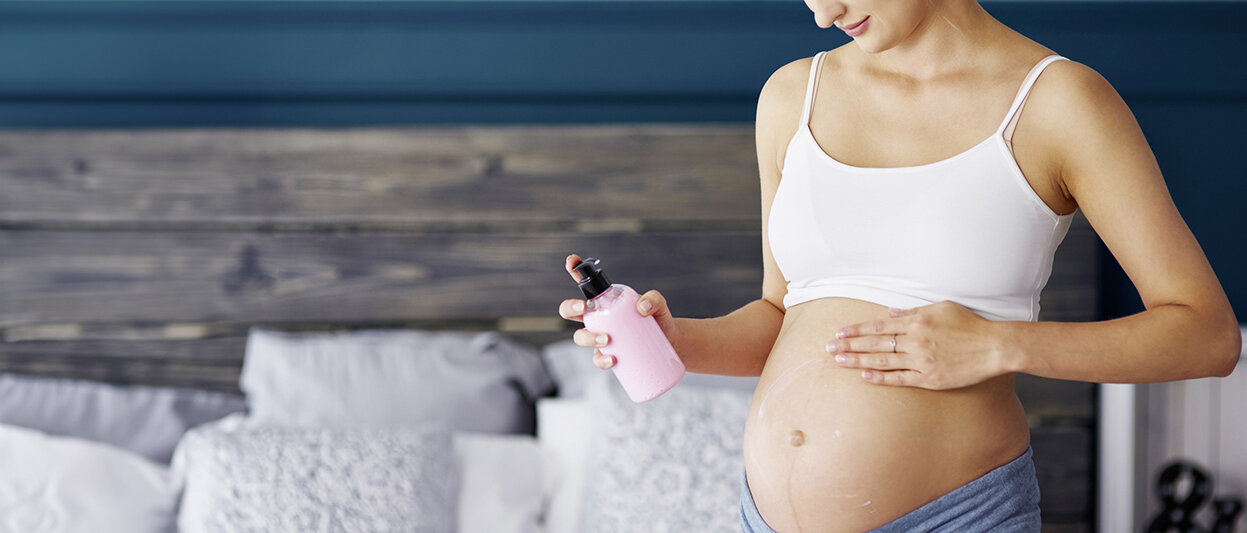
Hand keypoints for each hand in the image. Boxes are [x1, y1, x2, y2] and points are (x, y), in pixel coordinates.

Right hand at [557, 254, 675, 369]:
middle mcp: (596, 318)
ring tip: (606, 339)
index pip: (585, 284)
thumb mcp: (658, 305)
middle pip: (570, 311)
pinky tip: (612, 360)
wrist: (668, 341)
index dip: (574, 270)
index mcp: (603, 301)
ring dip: (588, 337)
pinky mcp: (608, 355)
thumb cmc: (658, 318)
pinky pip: (598, 359)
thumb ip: (653, 299)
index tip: (571, 261)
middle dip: (569, 307)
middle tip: (583, 307)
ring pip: (580, 336)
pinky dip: (602, 360)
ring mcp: (599, 337)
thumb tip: (641, 308)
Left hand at [826, 300, 1008, 389]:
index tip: (839, 333)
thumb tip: (891, 312)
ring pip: (883, 361)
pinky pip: (900, 378)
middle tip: (829, 349)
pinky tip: (865, 376)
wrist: (993, 347)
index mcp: (917, 321)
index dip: (856, 330)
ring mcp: (922, 360)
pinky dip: (881, 377)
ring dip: (859, 361)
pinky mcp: (930, 378)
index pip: (878, 326)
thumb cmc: (970, 325)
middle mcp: (915, 340)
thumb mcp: (942, 308)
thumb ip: (914, 311)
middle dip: (850, 346)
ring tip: (839, 362)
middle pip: (875, 343)